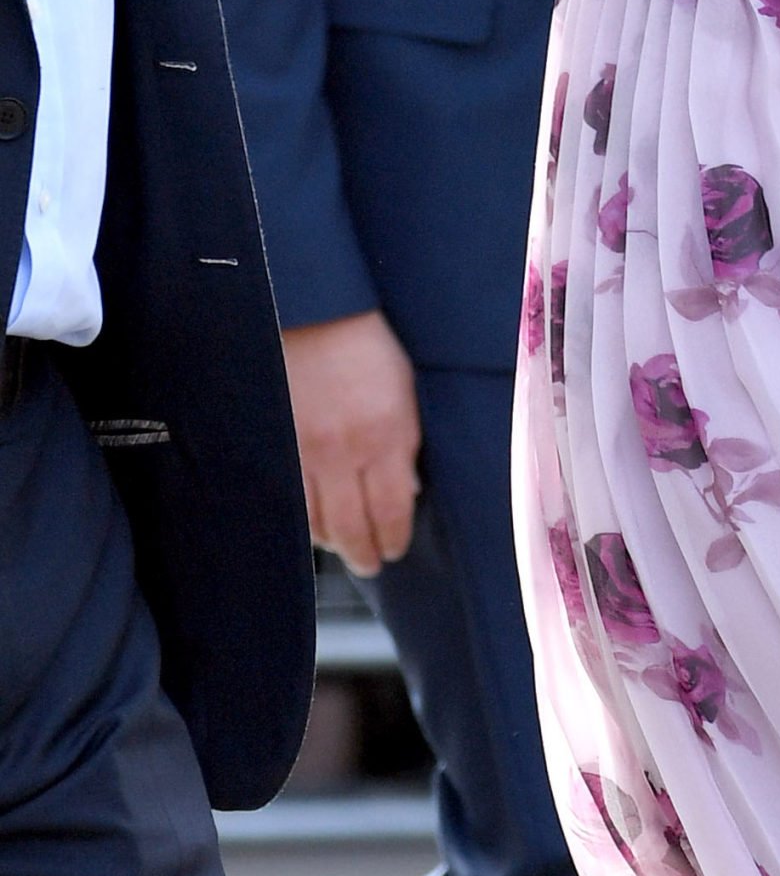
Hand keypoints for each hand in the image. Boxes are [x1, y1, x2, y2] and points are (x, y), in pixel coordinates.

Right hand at [283, 310, 420, 577]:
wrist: (311, 311)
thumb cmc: (367, 346)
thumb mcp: (406, 390)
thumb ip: (406, 444)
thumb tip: (406, 491)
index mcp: (387, 435)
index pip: (391, 512)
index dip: (393, 539)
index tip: (395, 549)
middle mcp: (346, 451)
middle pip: (353, 528)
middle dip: (365, 555)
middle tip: (371, 564)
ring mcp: (306, 451)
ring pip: (316, 522)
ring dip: (332, 542)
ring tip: (342, 547)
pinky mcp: (276, 445)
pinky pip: (287, 499)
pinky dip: (301, 519)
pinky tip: (311, 522)